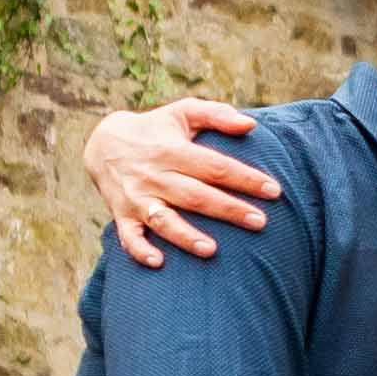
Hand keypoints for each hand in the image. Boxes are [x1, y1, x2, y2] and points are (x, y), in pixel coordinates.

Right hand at [86, 98, 281, 267]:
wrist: (103, 142)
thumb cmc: (156, 129)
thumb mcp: (182, 113)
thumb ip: (216, 115)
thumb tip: (250, 124)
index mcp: (172, 150)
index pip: (214, 166)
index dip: (244, 178)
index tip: (273, 191)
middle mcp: (154, 175)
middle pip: (195, 196)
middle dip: (228, 210)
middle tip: (260, 223)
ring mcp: (137, 198)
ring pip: (163, 220)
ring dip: (185, 236)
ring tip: (211, 250)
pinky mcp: (122, 215)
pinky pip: (129, 236)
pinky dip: (140, 250)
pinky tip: (159, 262)